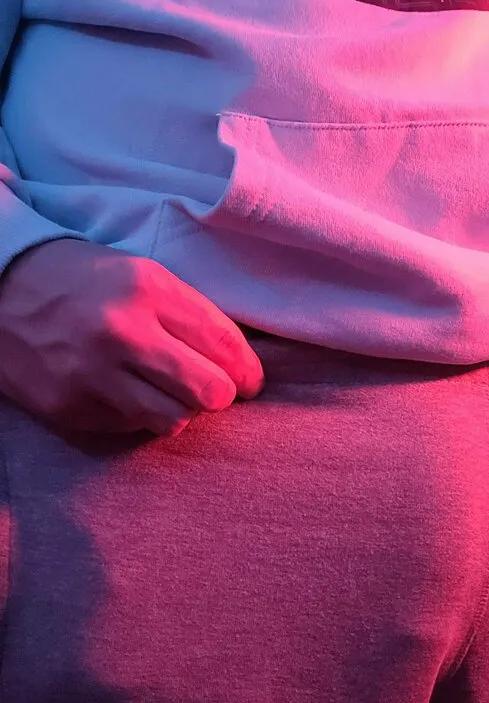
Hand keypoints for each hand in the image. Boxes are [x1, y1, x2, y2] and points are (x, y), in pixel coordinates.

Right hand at [0, 239, 264, 435]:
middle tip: (212, 389)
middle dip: (220, 394)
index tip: (250, 382)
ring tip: (170, 393)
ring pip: (175, 420)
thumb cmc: (86, 280)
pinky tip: (127, 392)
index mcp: (150, 289)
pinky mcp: (70, 406)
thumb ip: (191, 315)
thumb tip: (239, 364)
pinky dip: (140, 415)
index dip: (248, 372)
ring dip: (181, 410)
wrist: (2, 286)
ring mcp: (93, 374)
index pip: (225, 345)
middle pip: (210, 392)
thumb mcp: (143, 274)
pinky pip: (132, 427)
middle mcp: (124, 332)